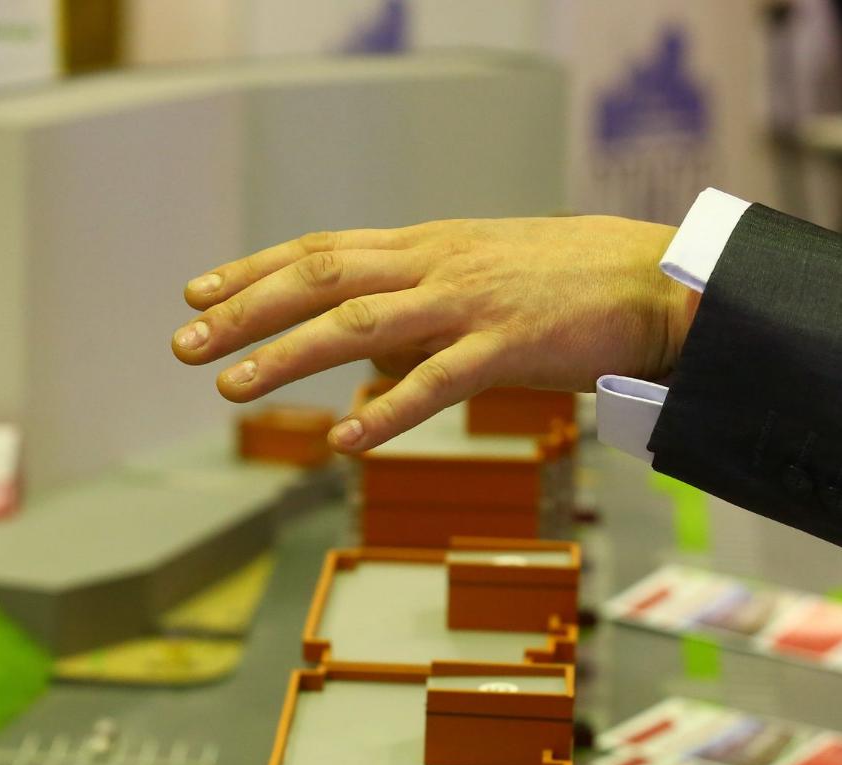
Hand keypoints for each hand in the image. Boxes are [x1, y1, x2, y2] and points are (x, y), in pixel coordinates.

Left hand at [171, 216, 696, 452]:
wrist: (657, 283)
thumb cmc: (563, 289)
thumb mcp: (474, 294)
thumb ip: (413, 332)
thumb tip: (361, 386)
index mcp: (424, 248)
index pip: (319, 252)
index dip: (252, 271)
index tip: (194, 293)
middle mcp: (435, 265)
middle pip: (320, 281)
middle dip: (245, 312)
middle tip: (184, 343)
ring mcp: (469, 302)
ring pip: (361, 324)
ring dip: (289, 357)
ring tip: (233, 388)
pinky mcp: (509, 346)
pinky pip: (438, 381)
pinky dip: (387, 411)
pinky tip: (344, 440)